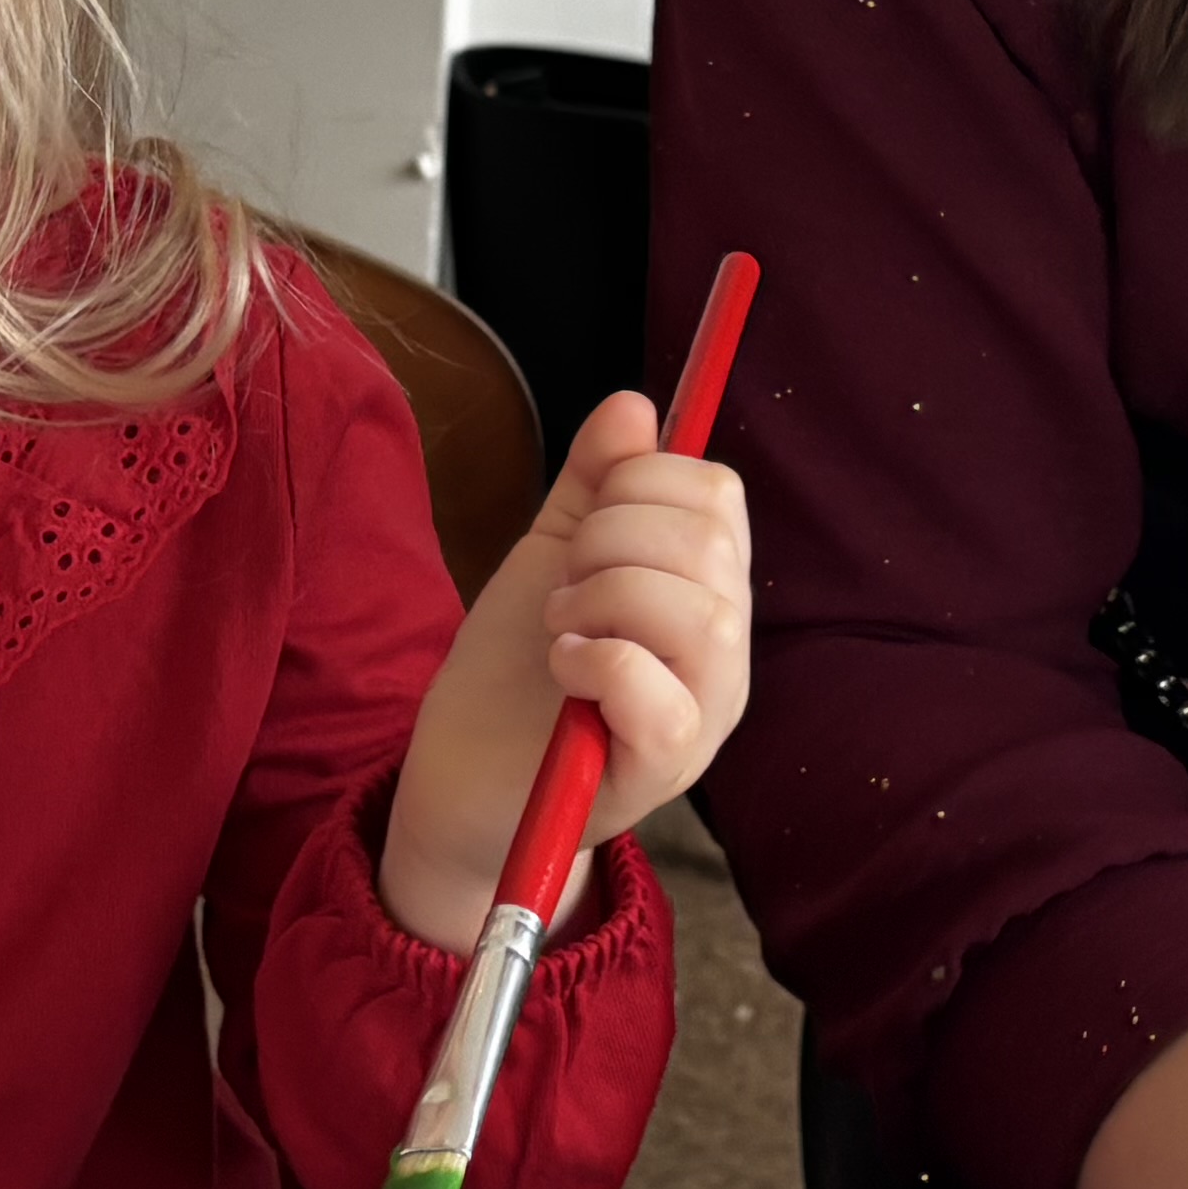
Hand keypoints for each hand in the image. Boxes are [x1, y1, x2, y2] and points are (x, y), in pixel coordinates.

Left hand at [378, 392, 752, 949]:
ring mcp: (705, 715)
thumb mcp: (550, 555)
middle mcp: (725, 653)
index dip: (641, 481)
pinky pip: (659, 691)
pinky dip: (598, 661)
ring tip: (563, 626)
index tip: (582, 525)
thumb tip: (633, 405)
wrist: (463, 782)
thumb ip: (592, 484)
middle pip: (711, 544)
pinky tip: (564, 670)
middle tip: (565, 584)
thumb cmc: (514, 673)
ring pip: (700, 616)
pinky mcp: (665, 768)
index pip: (719, 495)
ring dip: (606, 598)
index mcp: (704, 591)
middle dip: (611, 537)